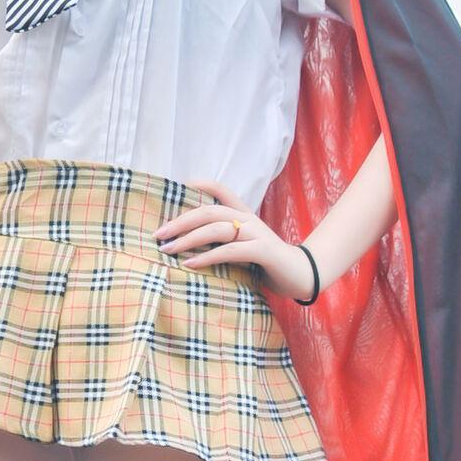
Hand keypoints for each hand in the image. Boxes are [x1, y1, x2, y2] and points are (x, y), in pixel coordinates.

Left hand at [152, 181, 319, 303]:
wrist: (302, 276)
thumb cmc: (268, 265)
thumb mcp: (244, 248)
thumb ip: (224, 242)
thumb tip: (189, 247)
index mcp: (245, 215)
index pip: (222, 191)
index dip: (202, 184)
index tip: (181, 184)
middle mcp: (248, 220)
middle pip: (209, 211)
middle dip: (180, 221)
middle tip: (158, 234)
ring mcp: (256, 233)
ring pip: (216, 228)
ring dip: (188, 239)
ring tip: (167, 249)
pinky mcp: (262, 251)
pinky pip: (230, 251)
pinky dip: (207, 257)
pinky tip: (190, 264)